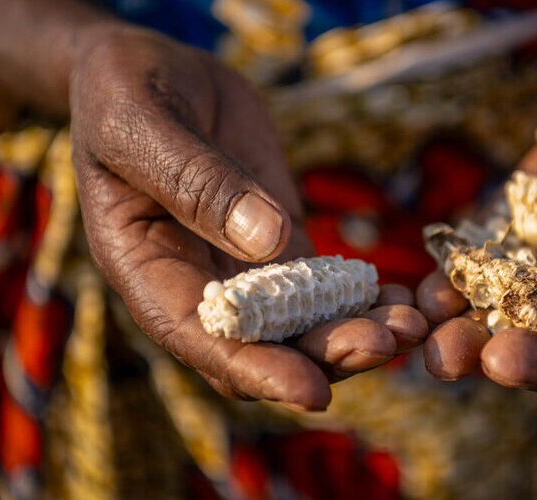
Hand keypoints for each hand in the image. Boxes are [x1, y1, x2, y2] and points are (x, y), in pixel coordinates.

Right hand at [69, 26, 426, 409]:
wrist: (153, 72)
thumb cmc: (123, 94)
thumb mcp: (144, 128)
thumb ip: (199, 183)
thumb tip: (267, 240)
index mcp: (148, 272)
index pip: (205, 342)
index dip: (259, 371)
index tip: (315, 390)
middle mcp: (200, 285)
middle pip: (266, 346)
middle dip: (326, 353)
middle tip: (388, 342)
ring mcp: (245, 268)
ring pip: (304, 324)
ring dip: (356, 331)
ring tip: (413, 324)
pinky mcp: (282, 243)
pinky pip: (325, 285)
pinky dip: (363, 298)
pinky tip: (406, 298)